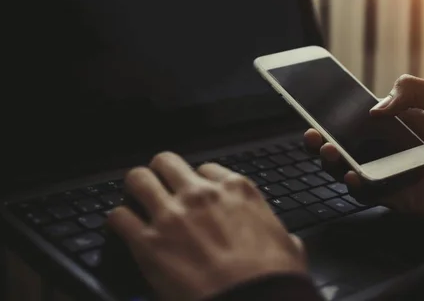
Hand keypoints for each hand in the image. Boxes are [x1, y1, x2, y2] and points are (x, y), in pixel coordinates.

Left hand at [107, 152, 306, 300]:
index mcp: (236, 190)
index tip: (196, 195)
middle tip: (160, 190)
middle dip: (161, 175)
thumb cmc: (273, 278)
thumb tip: (287, 242)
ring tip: (135, 201)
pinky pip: (119, 216)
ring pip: (137, 178)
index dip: (198, 183)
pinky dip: (118, 222)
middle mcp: (201, 194)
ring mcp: (172, 215)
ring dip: (135, 189)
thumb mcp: (288, 246)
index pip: (206, 168)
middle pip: (166, 162)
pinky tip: (123, 230)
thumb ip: (281, 236)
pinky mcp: (148, 242)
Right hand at [304, 75, 423, 226]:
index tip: (319, 108)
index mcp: (404, 122)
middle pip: (350, 143)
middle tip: (312, 134)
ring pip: (352, 166)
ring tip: (326, 150)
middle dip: (327, 138)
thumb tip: (375, 109)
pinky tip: (352, 174)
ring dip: (333, 160)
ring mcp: (395, 172)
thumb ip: (413, 91)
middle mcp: (395, 146)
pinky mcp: (400, 196)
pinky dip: (355, 184)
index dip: (339, 113)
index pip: (363, 116)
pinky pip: (369, 191)